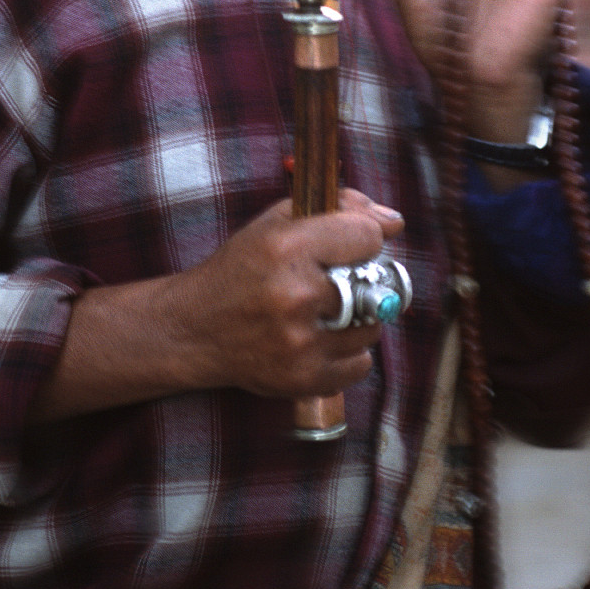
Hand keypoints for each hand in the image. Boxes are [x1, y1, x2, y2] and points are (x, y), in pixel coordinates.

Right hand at [169, 191, 400, 401]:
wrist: (195, 329)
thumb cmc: (240, 271)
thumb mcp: (275, 224)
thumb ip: (336, 209)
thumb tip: (393, 221)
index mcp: (286, 248)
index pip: (368, 236)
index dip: (363, 239)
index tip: (348, 246)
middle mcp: (294, 295)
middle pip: (373, 284)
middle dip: (358, 282)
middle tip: (334, 283)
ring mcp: (300, 343)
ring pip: (371, 327)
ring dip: (354, 320)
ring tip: (323, 314)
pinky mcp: (304, 379)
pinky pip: (361, 364)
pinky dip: (347, 353)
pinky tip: (319, 341)